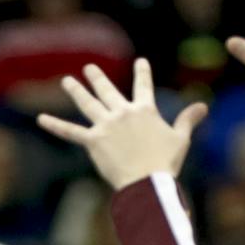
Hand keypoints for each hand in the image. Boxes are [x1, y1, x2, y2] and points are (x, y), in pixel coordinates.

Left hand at [37, 59, 206, 190]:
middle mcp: (123, 113)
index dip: (142, 73)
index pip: (143, 86)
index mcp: (145, 110)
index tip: (140, 61)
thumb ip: (188, 120)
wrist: (148, 183)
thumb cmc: (166, 164)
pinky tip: (41, 119)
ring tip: (67, 81)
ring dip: (76, 91)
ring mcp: (106, 125)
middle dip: (98, 77)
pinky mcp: (93, 141)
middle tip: (89, 68)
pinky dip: (55, 125)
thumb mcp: (181, 139)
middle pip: (108, 90)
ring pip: (88, 104)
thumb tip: (203, 105)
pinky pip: (71, 132)